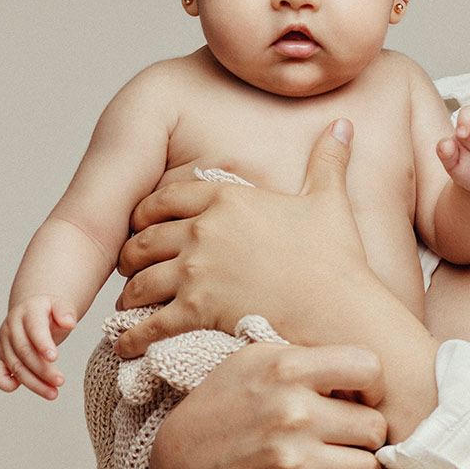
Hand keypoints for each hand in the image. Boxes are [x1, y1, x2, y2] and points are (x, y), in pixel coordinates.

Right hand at [0, 297, 76, 399]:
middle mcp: (12, 327)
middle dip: (43, 369)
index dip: (43, 343)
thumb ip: (66, 312)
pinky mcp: (0, 357)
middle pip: (25, 351)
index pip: (34, 328)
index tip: (54, 357)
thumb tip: (70, 322)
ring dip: (34, 382)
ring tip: (53, 393)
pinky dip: (5, 383)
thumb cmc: (49, 312)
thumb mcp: (61, 306)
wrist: (33, 310)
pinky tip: (20, 387)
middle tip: (61, 381)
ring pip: (15, 366)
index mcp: (29, 312)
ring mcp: (4, 343)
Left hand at [113, 119, 369, 359]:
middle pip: (144, 238)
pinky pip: (150, 323)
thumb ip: (328, 160)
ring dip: (128, 295)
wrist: (339, 309)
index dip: (146, 211)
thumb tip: (344, 123)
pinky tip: (126, 345)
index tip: (141, 224)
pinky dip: (132, 336)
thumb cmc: (337, 259)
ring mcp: (196, 270)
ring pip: (140, 280)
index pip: (166, 197)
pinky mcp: (196, 310)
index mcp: (228, 198)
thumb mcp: (330, 201)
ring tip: (126, 307)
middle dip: (130, 254)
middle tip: (129, 267)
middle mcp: (204, 229)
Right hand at [148, 340, 389, 468]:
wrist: (182, 464)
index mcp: (286, 369)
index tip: (359, 397)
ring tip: (348, 460)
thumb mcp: (255, 360)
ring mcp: (292, 460)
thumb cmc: (227, 405)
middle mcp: (292, 413)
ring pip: (370, 467)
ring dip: (364, 466)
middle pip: (376, 426)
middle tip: (352, 436)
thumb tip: (367, 371)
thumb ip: (309, 358)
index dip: (372, 385)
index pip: (368, 368)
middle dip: (368, 432)